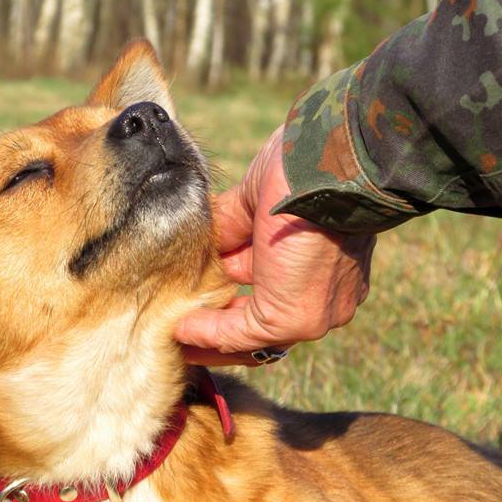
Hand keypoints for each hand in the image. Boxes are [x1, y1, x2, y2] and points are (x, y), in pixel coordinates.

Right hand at [175, 125, 375, 365]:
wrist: (326, 167)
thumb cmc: (300, 168)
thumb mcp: (258, 198)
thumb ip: (233, 224)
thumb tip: (206, 240)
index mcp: (323, 264)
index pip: (276, 289)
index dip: (237, 293)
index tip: (202, 294)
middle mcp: (324, 294)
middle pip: (265, 320)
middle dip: (222, 318)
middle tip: (185, 320)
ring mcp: (312, 311)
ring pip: (252, 334)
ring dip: (210, 334)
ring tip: (176, 333)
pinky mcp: (290, 317)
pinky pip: (238, 334)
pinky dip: (205, 333)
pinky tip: (180, 330)